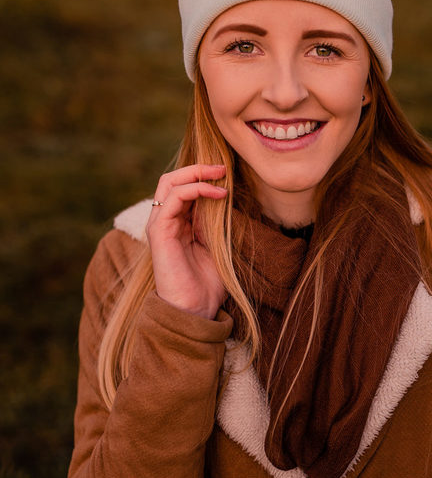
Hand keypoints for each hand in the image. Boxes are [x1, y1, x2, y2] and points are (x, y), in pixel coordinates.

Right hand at [146, 164, 228, 318]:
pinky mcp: (159, 232)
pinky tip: (217, 195)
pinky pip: (172, 198)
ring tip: (221, 177)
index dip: (203, 176)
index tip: (227, 174)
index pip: (183, 187)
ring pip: (169, 182)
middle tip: (223, 168)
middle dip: (198, 168)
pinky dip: (195, 190)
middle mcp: (165, 220)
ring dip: (197, 174)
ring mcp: (160, 225)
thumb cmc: (207, 283)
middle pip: (172, 179)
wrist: (196, 309)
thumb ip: (213, 221)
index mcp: (177, 223)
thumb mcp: (215, 244)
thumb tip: (222, 195)